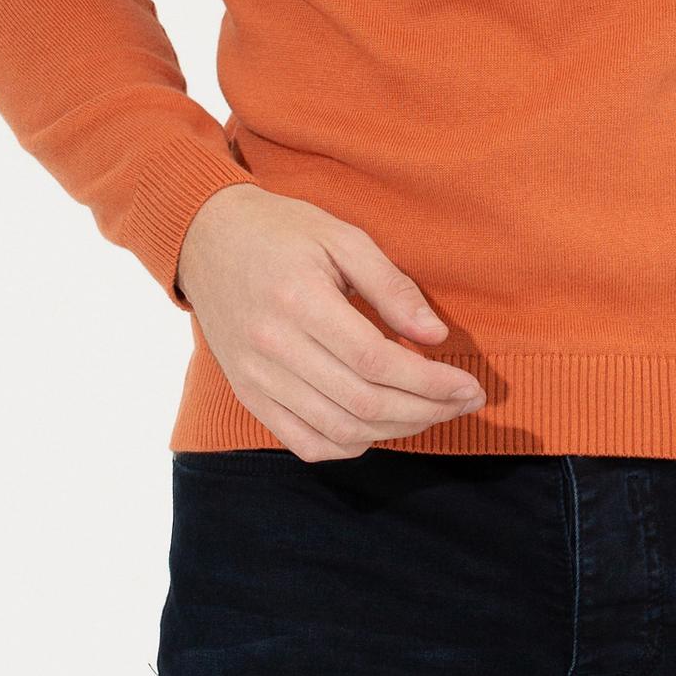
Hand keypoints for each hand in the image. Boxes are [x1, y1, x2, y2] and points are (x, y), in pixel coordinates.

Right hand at [174, 182, 486, 458]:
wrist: (206, 239)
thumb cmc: (282, 231)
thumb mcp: (342, 237)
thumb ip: (390, 286)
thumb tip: (435, 335)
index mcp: (300, 301)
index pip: (377, 362)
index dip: (431, 382)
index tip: (468, 385)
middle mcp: (273, 347)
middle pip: (363, 403)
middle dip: (426, 411)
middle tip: (464, 402)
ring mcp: (256, 378)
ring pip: (338, 430)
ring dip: (396, 432)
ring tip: (432, 413)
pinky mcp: (248, 394)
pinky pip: (304, 442)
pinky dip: (349, 445)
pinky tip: (379, 426)